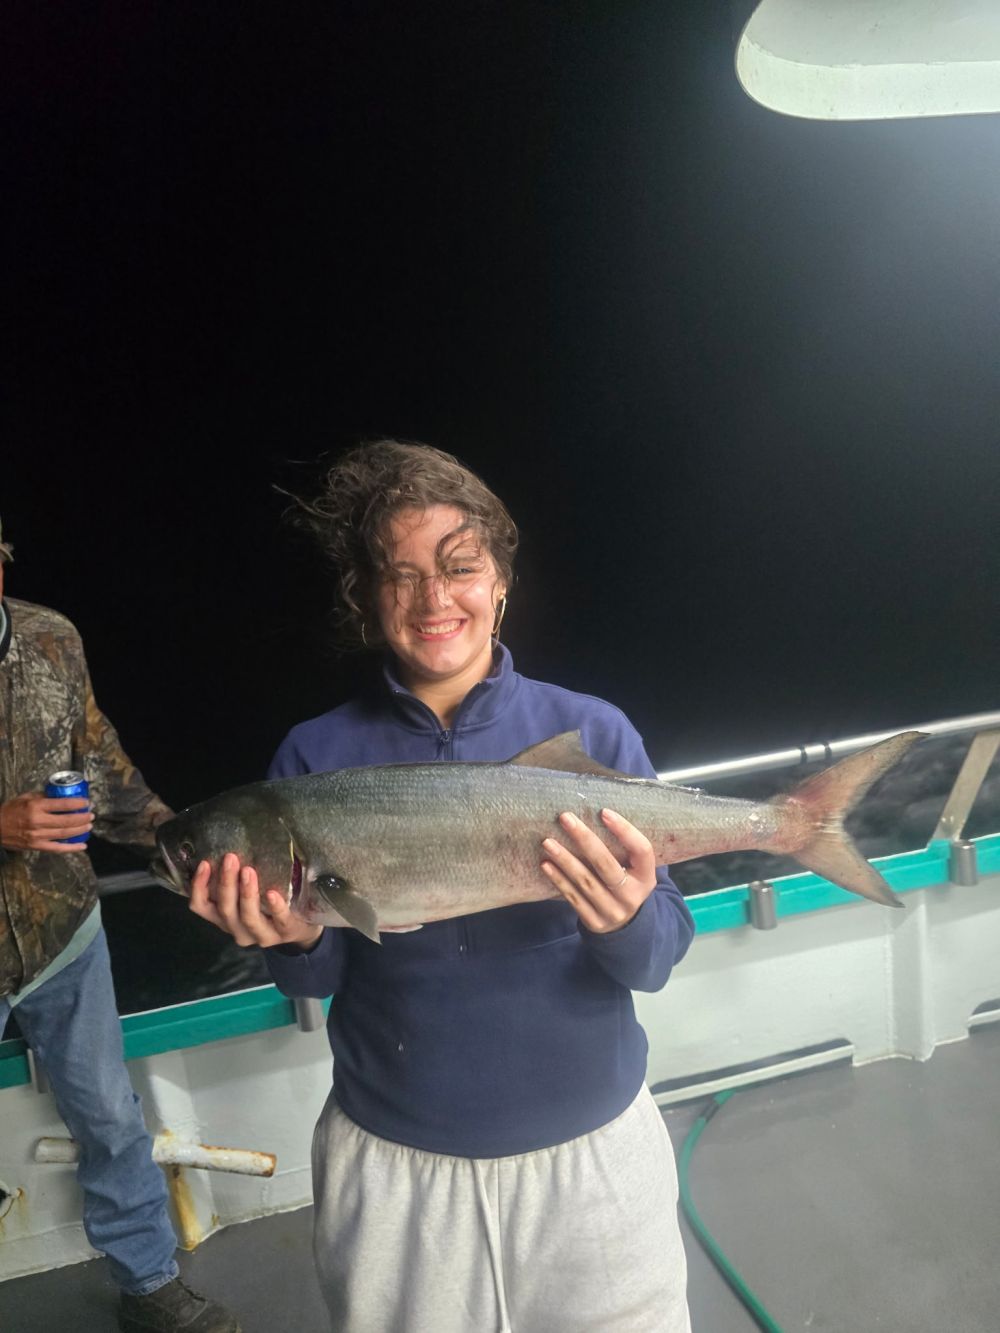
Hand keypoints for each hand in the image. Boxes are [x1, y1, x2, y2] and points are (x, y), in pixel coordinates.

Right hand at [0, 792, 93, 852]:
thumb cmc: (10, 810)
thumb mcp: (25, 797)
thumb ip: (43, 796)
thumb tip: (61, 795)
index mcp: (36, 806)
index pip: (62, 804)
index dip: (77, 803)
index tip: (87, 802)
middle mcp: (38, 821)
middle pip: (66, 820)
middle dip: (82, 818)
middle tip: (91, 815)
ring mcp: (38, 836)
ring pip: (64, 834)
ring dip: (80, 830)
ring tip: (89, 826)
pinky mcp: (36, 846)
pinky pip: (57, 848)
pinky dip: (71, 848)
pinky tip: (82, 846)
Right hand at [188, 851, 323, 949]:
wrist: (302, 927)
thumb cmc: (269, 904)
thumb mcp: (248, 894)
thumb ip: (236, 880)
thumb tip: (228, 848)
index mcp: (225, 918)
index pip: (201, 907)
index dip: (199, 887)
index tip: (204, 863)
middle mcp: (238, 929)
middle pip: (225, 909)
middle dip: (226, 883)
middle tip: (230, 858)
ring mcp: (262, 935)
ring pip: (248, 917)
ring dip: (246, 893)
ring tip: (248, 870)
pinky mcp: (285, 932)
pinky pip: (279, 920)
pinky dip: (274, 907)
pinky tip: (272, 893)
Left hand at [541, 808, 656, 932]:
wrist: (625, 926)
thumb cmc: (626, 884)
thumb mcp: (635, 870)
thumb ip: (623, 850)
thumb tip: (597, 815)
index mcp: (646, 877)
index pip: (642, 850)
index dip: (625, 831)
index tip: (604, 812)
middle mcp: (632, 896)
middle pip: (607, 865)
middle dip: (584, 840)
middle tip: (565, 818)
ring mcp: (612, 911)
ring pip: (586, 882)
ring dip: (565, 860)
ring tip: (548, 842)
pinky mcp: (594, 922)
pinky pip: (573, 898)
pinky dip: (558, 880)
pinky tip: (546, 865)